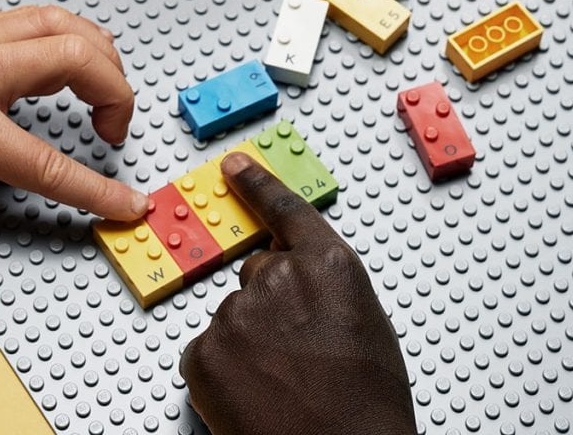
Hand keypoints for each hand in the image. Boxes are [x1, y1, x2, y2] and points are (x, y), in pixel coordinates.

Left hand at [0, 7, 147, 332]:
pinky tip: (57, 68)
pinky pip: (33, 18)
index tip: (130, 205)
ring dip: (98, 54)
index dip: (96, 190)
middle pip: (78, 57)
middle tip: (110, 137)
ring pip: (61, 22)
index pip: (47, 161)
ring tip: (99, 97)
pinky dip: (65, 37)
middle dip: (116, 95)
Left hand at [180, 153, 416, 434]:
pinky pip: (207, 353)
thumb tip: (300, 275)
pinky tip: (257, 396)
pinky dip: (224, 374)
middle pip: (259, 276)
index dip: (256, 185)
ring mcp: (236, 314)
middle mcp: (278, 278)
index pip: (284, 210)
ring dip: (250, 345)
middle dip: (272, 309)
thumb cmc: (367, 406)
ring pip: (234, 318)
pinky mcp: (205, 353)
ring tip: (285, 385)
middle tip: (299, 356)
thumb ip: (327, 283)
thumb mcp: (366, 323)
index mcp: (327, 265)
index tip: (234, 167)